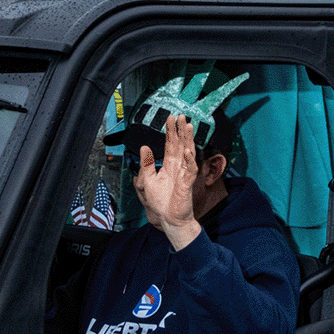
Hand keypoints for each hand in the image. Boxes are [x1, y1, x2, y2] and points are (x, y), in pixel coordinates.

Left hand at [133, 114, 201, 250]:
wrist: (167, 218)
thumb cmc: (159, 202)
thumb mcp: (148, 180)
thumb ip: (147, 164)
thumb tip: (144, 147)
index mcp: (169, 164)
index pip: (170, 144)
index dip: (170, 131)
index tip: (170, 118)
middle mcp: (178, 166)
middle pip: (180, 144)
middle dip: (180, 130)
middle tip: (180, 116)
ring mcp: (184, 173)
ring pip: (188, 152)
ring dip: (188, 139)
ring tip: (188, 126)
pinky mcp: (187, 183)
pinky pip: (190, 170)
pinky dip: (189, 160)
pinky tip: (187, 151)